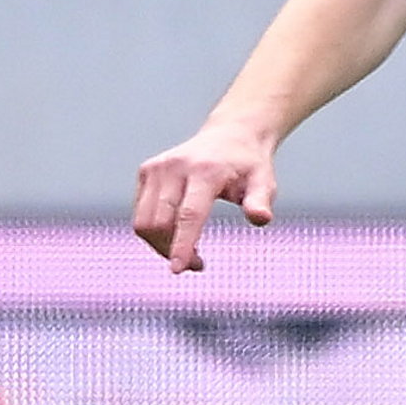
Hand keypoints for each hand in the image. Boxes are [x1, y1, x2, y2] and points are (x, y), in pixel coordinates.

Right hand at [133, 123, 277, 271]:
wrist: (231, 135)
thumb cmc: (249, 165)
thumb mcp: (264, 182)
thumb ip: (260, 201)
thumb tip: (261, 219)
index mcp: (205, 171)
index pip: (188, 214)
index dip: (181, 244)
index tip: (177, 269)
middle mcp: (175, 166)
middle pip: (160, 223)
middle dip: (173, 250)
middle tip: (197, 263)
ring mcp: (157, 167)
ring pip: (144, 222)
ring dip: (161, 245)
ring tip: (188, 251)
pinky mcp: (146, 171)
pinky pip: (141, 214)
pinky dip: (155, 232)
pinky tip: (177, 233)